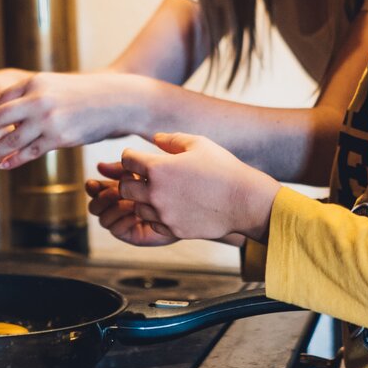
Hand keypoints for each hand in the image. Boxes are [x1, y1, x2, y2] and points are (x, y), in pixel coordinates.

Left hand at [0, 71, 142, 172]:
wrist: (114, 100)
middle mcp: (36, 99)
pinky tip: (3, 165)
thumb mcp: (49, 86)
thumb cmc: (80, 94)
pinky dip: (12, 160)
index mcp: (31, 83)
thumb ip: (25, 96)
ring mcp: (47, 119)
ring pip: (8, 141)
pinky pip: (28, 152)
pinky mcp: (59, 137)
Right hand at [86, 164, 177, 246]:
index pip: (96, 188)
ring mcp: (125, 221)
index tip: (98, 179)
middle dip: (101, 196)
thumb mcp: (149, 168)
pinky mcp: (133, 234)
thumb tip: (99, 166)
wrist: (197, 201)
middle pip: (94, 204)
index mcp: (120, 187)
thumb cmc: (177, 180)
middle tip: (116, 190)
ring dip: (113, 207)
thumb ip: (125, 168)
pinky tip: (136, 213)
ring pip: (102, 217)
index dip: (93, 185)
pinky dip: (121, 220)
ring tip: (130, 201)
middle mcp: (119, 206)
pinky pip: (115, 230)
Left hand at [116, 133, 280, 242]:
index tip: (139, 158)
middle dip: (130, 179)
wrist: (244, 201)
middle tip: (142, 176)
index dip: (131, 156)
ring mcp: (163, 214)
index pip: (126, 159)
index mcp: (159, 168)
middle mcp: (155, 192)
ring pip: (136, 207)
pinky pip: (152, 223)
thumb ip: (172, 139)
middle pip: (123, 187)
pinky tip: (168, 207)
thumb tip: (155, 138)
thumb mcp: (199, 143)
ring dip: (142, 199)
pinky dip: (155, 215)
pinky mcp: (172, 229)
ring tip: (158, 192)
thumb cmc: (223, 168)